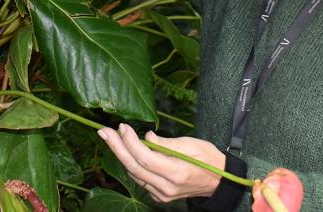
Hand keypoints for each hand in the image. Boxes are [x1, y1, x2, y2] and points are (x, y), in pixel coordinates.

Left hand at [98, 123, 225, 202]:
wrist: (218, 181)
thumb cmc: (207, 158)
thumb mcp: (191, 144)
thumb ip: (166, 143)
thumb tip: (146, 137)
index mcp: (176, 173)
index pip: (145, 158)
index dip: (130, 142)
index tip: (122, 126)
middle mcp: (166, 187)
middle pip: (134, 167)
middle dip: (116, 147)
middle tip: (103, 131)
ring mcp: (162, 195)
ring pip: (134, 175)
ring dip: (120, 155)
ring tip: (110, 137)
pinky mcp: (160, 197)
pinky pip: (140, 180)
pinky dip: (131, 165)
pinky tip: (125, 151)